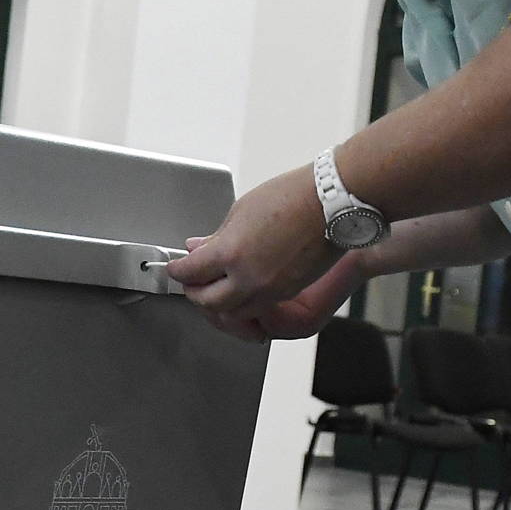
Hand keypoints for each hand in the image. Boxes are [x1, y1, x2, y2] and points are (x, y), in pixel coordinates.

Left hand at [165, 165, 345, 339]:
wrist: (335, 202)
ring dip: (219, 304)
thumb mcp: (242, 211)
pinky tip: (240, 291)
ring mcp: (271, 289)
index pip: (190, 273)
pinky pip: (257, 308)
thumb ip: (216, 237)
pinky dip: (243, 305)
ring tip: (214, 289)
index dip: (177, 271)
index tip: (175, 268)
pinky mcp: (288, 292)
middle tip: (190, 283)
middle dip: (194, 293)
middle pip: (208, 302)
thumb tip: (196, 248)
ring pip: (234, 312)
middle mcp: (249, 278)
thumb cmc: (293, 197)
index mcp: (231, 253)